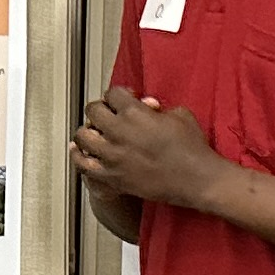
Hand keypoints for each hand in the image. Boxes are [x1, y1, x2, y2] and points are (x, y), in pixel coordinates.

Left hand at [70, 87, 229, 209]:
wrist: (196, 180)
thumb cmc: (192, 149)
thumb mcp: (180, 115)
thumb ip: (157, 108)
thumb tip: (146, 107)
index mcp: (135, 113)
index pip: (113, 93)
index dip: (119, 95)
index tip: (123, 99)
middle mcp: (119, 131)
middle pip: (93, 110)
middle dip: (100, 109)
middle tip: (106, 114)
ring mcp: (112, 155)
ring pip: (82, 136)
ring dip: (87, 132)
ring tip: (94, 133)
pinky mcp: (111, 176)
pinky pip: (82, 164)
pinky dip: (79, 156)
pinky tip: (81, 152)